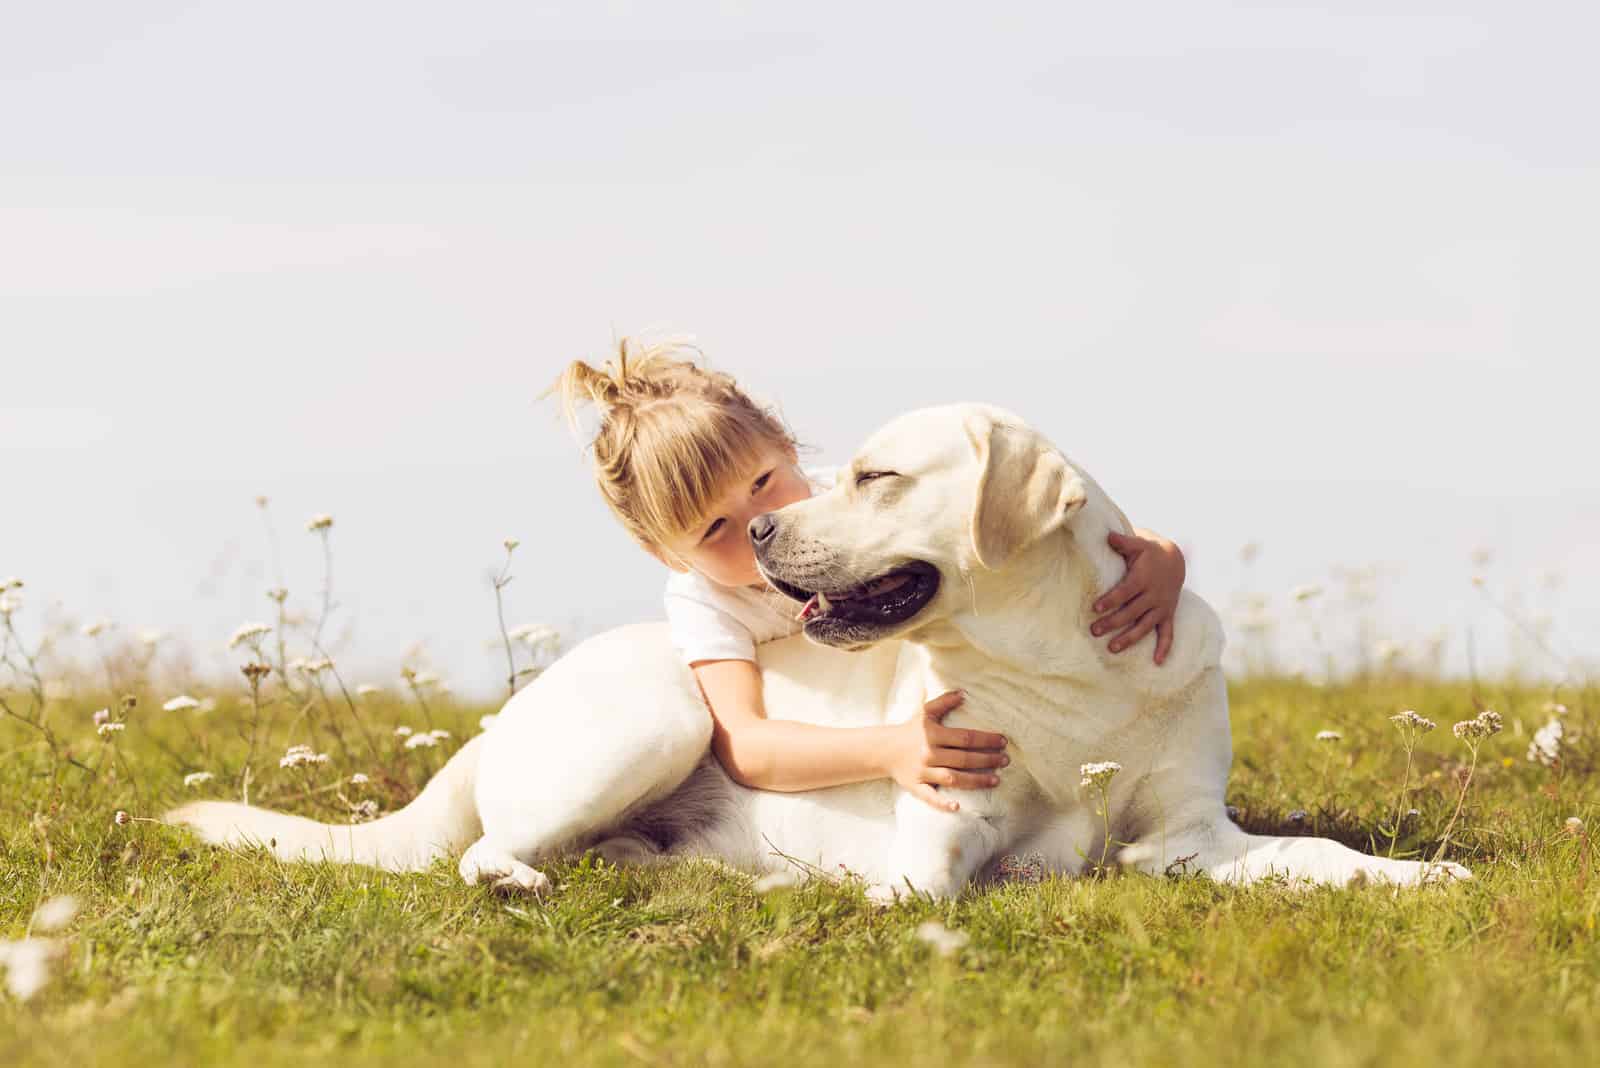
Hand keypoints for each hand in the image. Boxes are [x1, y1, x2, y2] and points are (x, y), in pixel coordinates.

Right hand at [883, 691, 1008, 811]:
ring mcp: (922, 772)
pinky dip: (942, 803)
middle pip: (963, 758)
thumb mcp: (925, 712)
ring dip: (976, 780)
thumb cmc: (910, 730)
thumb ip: (944, 702)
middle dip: (987, 760)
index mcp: (932, 734)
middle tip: (1005, 760)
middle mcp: (928, 753)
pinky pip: (930, 796)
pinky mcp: (915, 786)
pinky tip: (958, 807)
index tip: (1003, 741)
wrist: (884, 749)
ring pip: (953, 778)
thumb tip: (964, 693)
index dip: (985, 740)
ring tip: (996, 780)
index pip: (965, 738)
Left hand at [1091, 528, 1185, 663]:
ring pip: (1145, 626)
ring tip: (1112, 649)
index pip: (1125, 592)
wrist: (1175, 560)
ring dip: (1129, 638)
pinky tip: (1158, 662)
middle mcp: (1153, 595)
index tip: (1096, 608)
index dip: (1111, 600)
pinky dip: (1165, 648)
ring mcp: (1161, 607)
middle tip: (1094, 631)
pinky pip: (1168, 633)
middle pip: (1131, 612)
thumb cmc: (1149, 552)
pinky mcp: (1168, 615)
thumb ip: (1123, 542)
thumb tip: (1107, 535)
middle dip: (1113, 623)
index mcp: (1143, 579)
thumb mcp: (1139, 544)